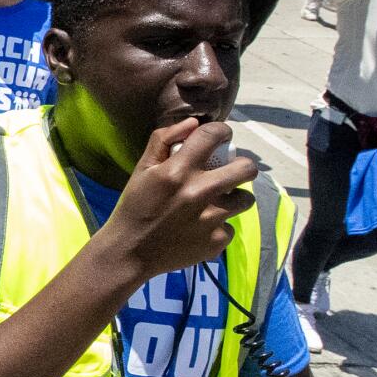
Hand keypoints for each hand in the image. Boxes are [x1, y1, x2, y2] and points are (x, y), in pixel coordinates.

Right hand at [92, 121, 256, 278]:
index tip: (221, 137)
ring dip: (234, 198)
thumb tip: (193, 123)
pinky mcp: (217, 241)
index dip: (222, 131)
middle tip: (229, 172)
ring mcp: (212, 219)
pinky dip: (219, 226)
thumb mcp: (141, 169)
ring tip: (216, 204)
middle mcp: (200, 192)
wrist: (130, 253)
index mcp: (178, 170)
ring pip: (246, 199)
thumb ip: (164, 140)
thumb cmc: (134, 207)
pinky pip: (231, 226)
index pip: (213, 135)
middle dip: (241, 166)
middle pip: (246, 168)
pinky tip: (201, 229)